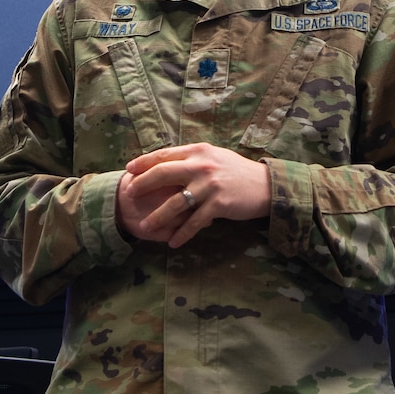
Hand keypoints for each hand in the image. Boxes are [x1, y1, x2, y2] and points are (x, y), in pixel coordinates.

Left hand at [118, 143, 269, 248]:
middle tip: (129, 195)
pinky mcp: (219, 204)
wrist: (265, 186)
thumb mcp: (214, 157)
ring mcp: (210, 185)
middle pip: (163, 173)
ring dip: (158, 216)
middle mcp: (202, 165)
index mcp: (198, 151)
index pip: (165, 154)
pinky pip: (194, 222)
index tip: (129, 170)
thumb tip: (166, 163)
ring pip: (175, 202)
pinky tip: (173, 242)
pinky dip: (182, 234)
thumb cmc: (236, 172)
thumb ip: (192, 159)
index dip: (144, 162)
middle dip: (143, 185)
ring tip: (145, 227)